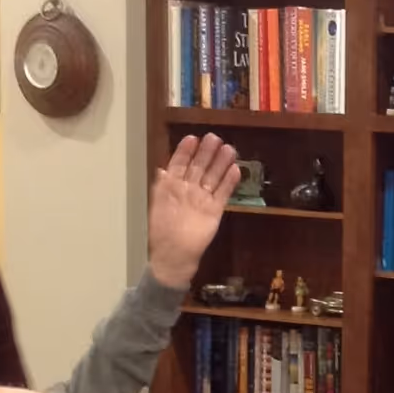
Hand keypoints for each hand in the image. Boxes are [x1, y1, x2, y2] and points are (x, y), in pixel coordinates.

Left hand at [147, 134, 238, 289]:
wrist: (175, 254)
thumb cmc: (162, 230)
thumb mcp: (158, 204)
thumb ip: (162, 186)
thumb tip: (163, 169)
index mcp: (173, 186)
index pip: (180, 163)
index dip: (185, 151)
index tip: (193, 138)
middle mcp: (189, 189)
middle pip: (199, 167)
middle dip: (206, 152)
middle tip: (215, 138)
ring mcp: (203, 199)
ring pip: (213, 177)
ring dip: (221, 163)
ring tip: (229, 149)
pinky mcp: (215, 210)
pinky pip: (223, 194)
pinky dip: (229, 182)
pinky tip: (235, 170)